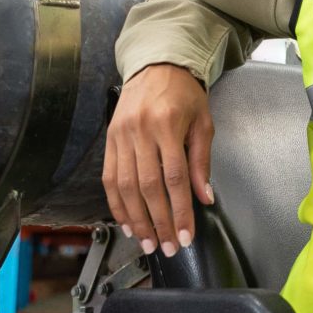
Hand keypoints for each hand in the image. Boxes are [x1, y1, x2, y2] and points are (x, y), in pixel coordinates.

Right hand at [103, 63, 214, 253]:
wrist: (156, 65)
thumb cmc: (183, 93)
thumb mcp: (203, 122)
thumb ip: (201, 162)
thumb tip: (204, 198)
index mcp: (167, 125)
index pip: (175, 179)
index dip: (180, 211)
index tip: (185, 235)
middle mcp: (140, 131)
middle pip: (148, 188)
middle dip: (158, 222)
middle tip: (167, 247)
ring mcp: (121, 135)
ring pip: (125, 187)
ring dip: (136, 219)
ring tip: (147, 242)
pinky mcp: (109, 140)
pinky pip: (109, 178)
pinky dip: (117, 204)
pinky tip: (127, 222)